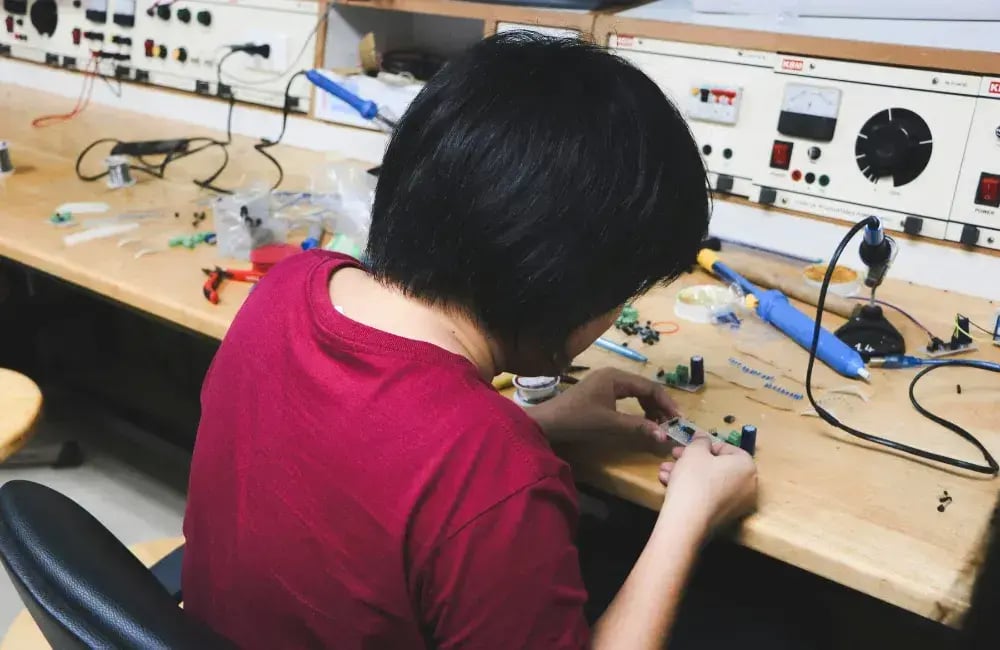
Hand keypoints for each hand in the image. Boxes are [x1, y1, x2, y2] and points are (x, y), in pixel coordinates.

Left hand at [527, 367, 678, 443]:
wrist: (548, 422)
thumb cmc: (578, 420)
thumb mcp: (611, 424)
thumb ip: (639, 427)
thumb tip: (665, 434)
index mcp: (616, 377)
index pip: (650, 387)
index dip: (666, 403)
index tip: (678, 419)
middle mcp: (613, 374)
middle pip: (644, 387)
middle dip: (659, 405)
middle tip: (671, 423)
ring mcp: (605, 382)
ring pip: (636, 392)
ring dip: (649, 407)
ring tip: (659, 423)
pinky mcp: (600, 391)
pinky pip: (626, 396)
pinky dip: (637, 407)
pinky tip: (642, 419)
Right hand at [657, 433, 756, 531]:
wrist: (687, 520)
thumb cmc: (694, 479)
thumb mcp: (694, 452)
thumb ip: (700, 441)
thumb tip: (703, 438)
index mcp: (746, 465)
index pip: (727, 448)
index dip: (704, 444)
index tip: (688, 445)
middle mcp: (748, 485)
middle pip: (717, 466)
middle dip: (691, 460)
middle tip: (674, 455)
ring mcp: (737, 504)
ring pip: (710, 481)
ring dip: (686, 473)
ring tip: (665, 471)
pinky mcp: (724, 517)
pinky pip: (709, 496)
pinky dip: (693, 489)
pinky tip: (669, 485)